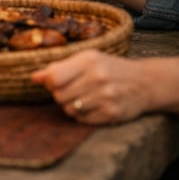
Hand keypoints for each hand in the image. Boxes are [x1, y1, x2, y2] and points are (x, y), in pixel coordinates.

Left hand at [31, 50, 148, 123]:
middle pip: (59, 96)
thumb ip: (59, 68)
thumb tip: (34, 77)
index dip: (50, 83)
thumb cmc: (109, 68)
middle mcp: (98, 78)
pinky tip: (93, 106)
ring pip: (70, 110)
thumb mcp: (86, 59)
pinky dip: (83, 115)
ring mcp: (106, 97)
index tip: (56, 82)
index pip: (54, 78)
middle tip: (73, 90)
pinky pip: (83, 120)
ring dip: (72, 106)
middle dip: (61, 95)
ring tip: (83, 97)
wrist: (144, 82)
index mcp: (88, 60)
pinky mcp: (112, 113)